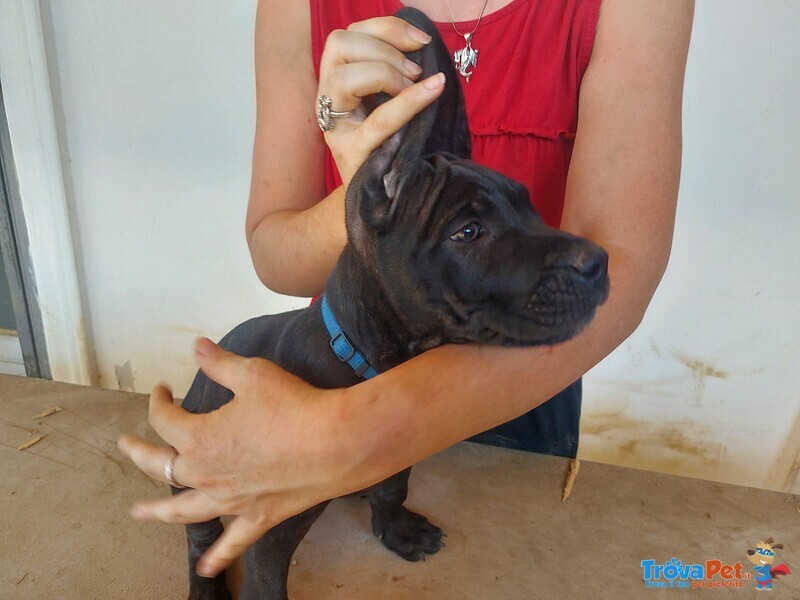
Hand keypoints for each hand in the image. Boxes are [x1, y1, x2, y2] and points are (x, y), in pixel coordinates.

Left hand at [117, 338, 360, 577]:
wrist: (335, 443)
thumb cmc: (293, 405)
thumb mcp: (253, 375)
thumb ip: (220, 363)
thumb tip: (196, 347)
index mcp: (198, 438)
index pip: (164, 419)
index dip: (158, 401)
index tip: (164, 388)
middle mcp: (205, 474)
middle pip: (159, 466)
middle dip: (139, 453)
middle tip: (126, 445)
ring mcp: (228, 501)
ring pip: (182, 510)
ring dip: (157, 511)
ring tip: (138, 513)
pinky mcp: (256, 517)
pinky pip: (231, 543)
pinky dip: (218, 557)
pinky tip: (206, 570)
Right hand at [317, 16, 445, 187]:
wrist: (380, 202)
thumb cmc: (389, 147)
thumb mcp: (386, 103)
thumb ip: (392, 73)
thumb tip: (420, 45)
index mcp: (333, 83)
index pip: (345, 36)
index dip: (384, 28)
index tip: (419, 40)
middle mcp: (326, 101)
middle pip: (338, 45)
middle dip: (385, 48)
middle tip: (414, 71)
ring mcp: (336, 128)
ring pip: (345, 77)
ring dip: (387, 72)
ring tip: (415, 86)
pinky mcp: (352, 154)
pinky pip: (379, 120)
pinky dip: (409, 101)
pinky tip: (434, 89)